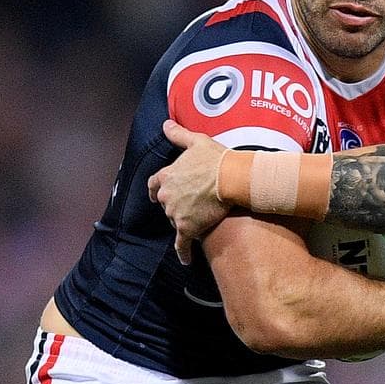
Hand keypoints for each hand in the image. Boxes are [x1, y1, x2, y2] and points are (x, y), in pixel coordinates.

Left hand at [148, 119, 231, 263]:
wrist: (231, 178)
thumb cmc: (215, 159)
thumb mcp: (196, 141)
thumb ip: (178, 134)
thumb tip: (165, 124)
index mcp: (167, 176)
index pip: (153, 184)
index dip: (154, 190)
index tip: (153, 195)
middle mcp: (166, 196)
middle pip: (165, 204)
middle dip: (174, 204)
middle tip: (189, 204)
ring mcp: (176, 213)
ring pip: (175, 221)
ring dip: (184, 221)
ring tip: (198, 220)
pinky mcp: (187, 228)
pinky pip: (182, 244)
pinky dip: (183, 253)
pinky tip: (185, 260)